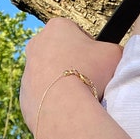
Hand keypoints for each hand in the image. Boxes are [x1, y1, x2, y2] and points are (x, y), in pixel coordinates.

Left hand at [20, 18, 122, 138]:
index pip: (78, 34)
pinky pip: (43, 98)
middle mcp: (37, 43)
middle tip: (90, 83)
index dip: (92, 50)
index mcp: (58, 27)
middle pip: (61, 54)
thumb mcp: (115, 54)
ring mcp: (27, 70)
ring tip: (79, 100)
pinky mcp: (23, 95)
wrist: (64, 108)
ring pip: (50, 77)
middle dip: (74, 66)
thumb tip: (114, 56)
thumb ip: (115, 50)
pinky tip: (67, 111)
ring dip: (63, 85)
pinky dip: (54, 103)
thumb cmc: (91, 74)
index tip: (99, 66)